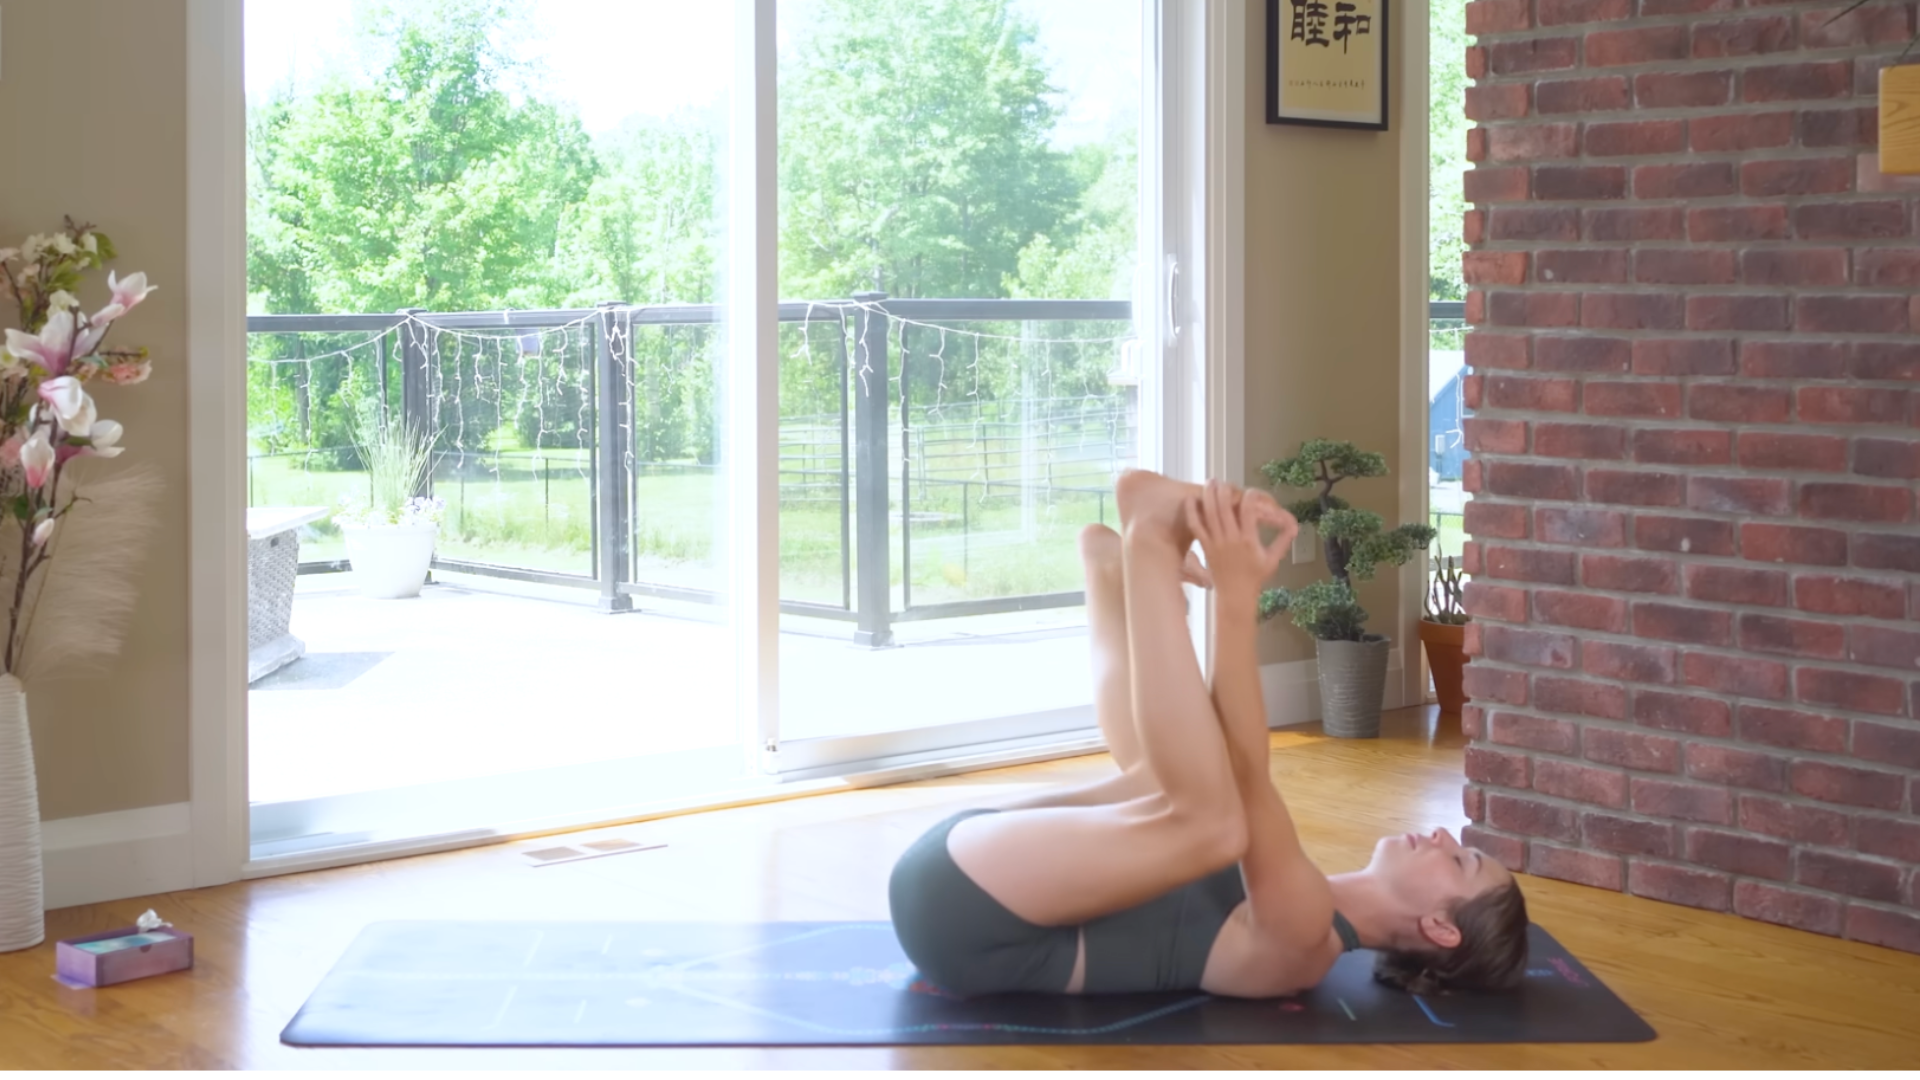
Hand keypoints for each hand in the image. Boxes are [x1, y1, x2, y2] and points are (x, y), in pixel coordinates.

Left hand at [1184, 479, 1292, 600]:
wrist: (1235, 595)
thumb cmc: (1255, 577)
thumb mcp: (1273, 559)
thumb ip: (1283, 540)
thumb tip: (1295, 526)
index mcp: (1249, 540)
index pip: (1249, 510)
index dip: (1250, 496)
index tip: (1251, 492)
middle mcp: (1231, 539)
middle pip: (1225, 508)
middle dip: (1224, 491)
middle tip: (1223, 481)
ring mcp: (1216, 542)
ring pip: (1210, 514)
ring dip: (1209, 495)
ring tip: (1210, 482)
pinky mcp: (1205, 547)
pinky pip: (1196, 527)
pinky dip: (1192, 512)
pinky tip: (1190, 499)